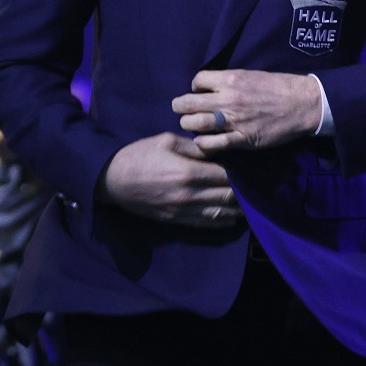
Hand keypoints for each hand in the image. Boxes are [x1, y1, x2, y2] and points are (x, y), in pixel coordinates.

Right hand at [102, 133, 240, 226]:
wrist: (112, 180)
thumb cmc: (139, 155)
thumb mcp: (167, 141)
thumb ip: (195, 147)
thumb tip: (217, 150)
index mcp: (189, 173)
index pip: (227, 176)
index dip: (241, 172)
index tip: (250, 167)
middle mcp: (191, 196)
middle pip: (228, 197)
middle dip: (243, 191)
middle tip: (253, 183)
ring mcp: (185, 211)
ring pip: (222, 214)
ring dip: (238, 208)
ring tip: (249, 201)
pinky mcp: (178, 221)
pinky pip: (208, 224)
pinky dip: (224, 220)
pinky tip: (233, 215)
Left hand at [173, 70, 321, 153]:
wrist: (303, 103)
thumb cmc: (279, 86)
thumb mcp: (251, 74)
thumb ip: (229, 81)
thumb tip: (210, 86)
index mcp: (230, 80)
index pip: (197, 81)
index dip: (194, 87)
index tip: (198, 92)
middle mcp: (228, 99)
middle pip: (189, 103)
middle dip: (180, 107)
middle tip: (181, 110)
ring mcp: (235, 120)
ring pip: (197, 123)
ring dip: (188, 124)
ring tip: (190, 125)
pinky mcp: (243, 139)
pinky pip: (216, 143)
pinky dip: (204, 143)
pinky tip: (201, 142)